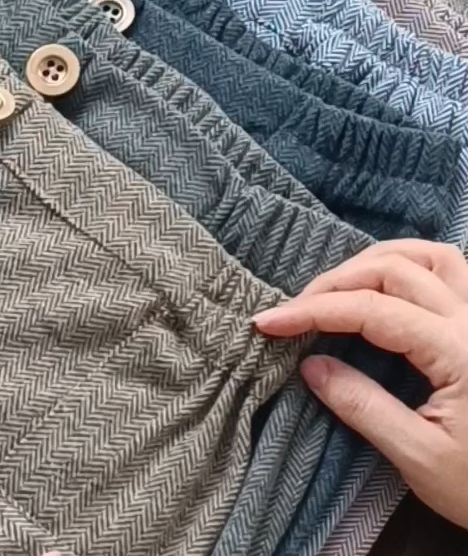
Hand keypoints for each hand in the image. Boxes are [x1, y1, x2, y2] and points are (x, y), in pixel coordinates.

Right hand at [253, 240, 467, 528]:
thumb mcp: (422, 460)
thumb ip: (364, 408)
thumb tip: (309, 365)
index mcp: (459, 351)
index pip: (370, 309)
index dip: (312, 311)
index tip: (267, 323)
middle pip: (393, 268)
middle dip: (335, 282)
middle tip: (296, 312)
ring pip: (428, 256)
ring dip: (374, 262)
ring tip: (336, 288)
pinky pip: (452, 268)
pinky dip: (410, 265)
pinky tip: (385, 286)